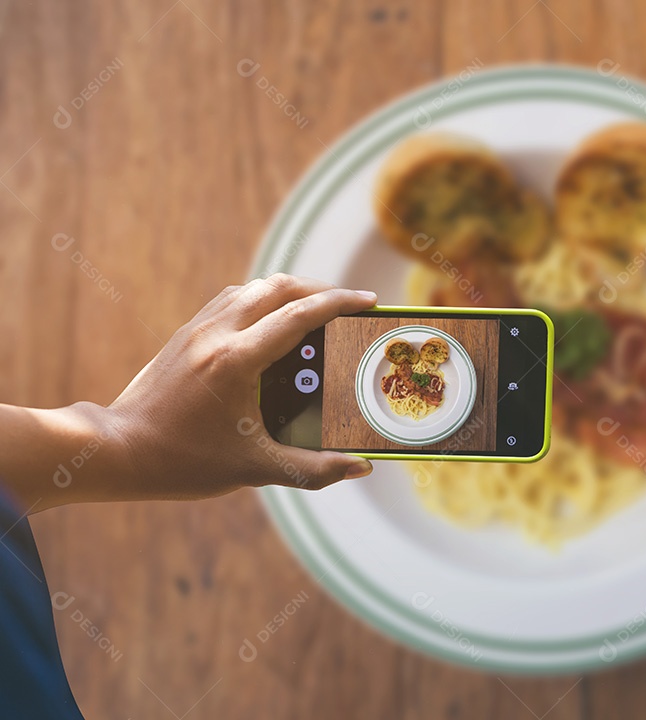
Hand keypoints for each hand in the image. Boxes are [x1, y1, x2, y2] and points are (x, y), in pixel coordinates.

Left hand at [0, 275, 377, 510]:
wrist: (117, 451)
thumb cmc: (182, 462)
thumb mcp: (255, 469)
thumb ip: (314, 469)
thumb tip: (360, 468)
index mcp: (237, 360)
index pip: (299, 314)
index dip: (339, 303)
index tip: (367, 302)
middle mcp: (217, 334)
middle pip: (278, 287)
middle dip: (319, 290)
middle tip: (346, 307)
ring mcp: (197, 329)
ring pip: (253, 288)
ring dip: (288, 292)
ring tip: (314, 312)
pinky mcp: (185, 334)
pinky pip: (232, 300)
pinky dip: (261, 301)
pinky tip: (272, 325)